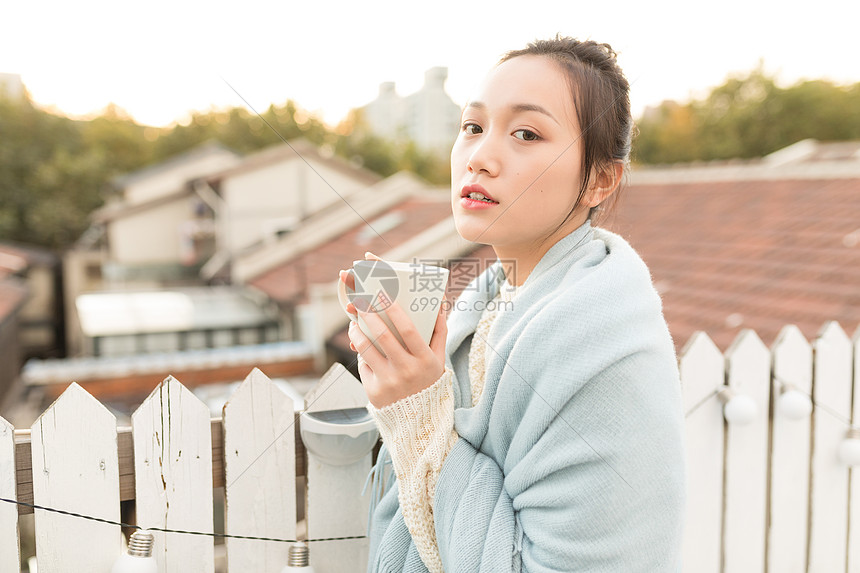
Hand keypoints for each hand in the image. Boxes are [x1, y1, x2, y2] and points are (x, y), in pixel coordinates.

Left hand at [339, 251, 447, 407]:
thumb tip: (439, 303)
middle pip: (382, 336)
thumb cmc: (428, 380)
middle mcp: (406, 370)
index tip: (383, 295)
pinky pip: (363, 364)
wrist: (418, 419)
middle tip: (360, 302)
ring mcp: (388, 381)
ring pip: (365, 349)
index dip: (394, 310)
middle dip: (368, 314)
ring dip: (355, 331)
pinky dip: (361, 353)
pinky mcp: (373, 391)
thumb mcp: (439, 359)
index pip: (408, 329)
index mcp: (424, 360)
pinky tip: (362, 348)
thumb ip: (439, 331)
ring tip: (354, 323)